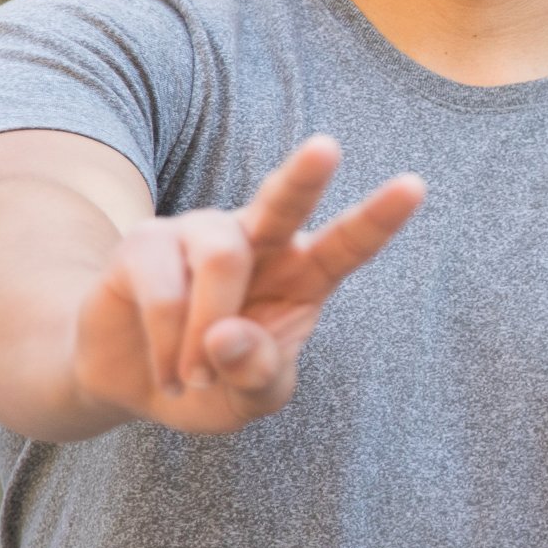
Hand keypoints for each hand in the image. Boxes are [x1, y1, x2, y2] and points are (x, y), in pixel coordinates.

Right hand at [71, 135, 424, 433]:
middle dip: (305, 176)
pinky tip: (167, 374)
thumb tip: (226, 338)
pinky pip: (165, 291)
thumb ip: (256, 375)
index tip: (415, 187)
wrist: (132, 385)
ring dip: (206, 333)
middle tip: (327, 149)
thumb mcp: (250, 399)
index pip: (348, 244)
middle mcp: (257, 240)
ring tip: (194, 378)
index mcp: (303, 273)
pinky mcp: (145, 243)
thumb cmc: (212, 383)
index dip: (379, 218)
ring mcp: (199, 234)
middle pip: (284, 202)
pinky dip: (168, 346)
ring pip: (222, 259)